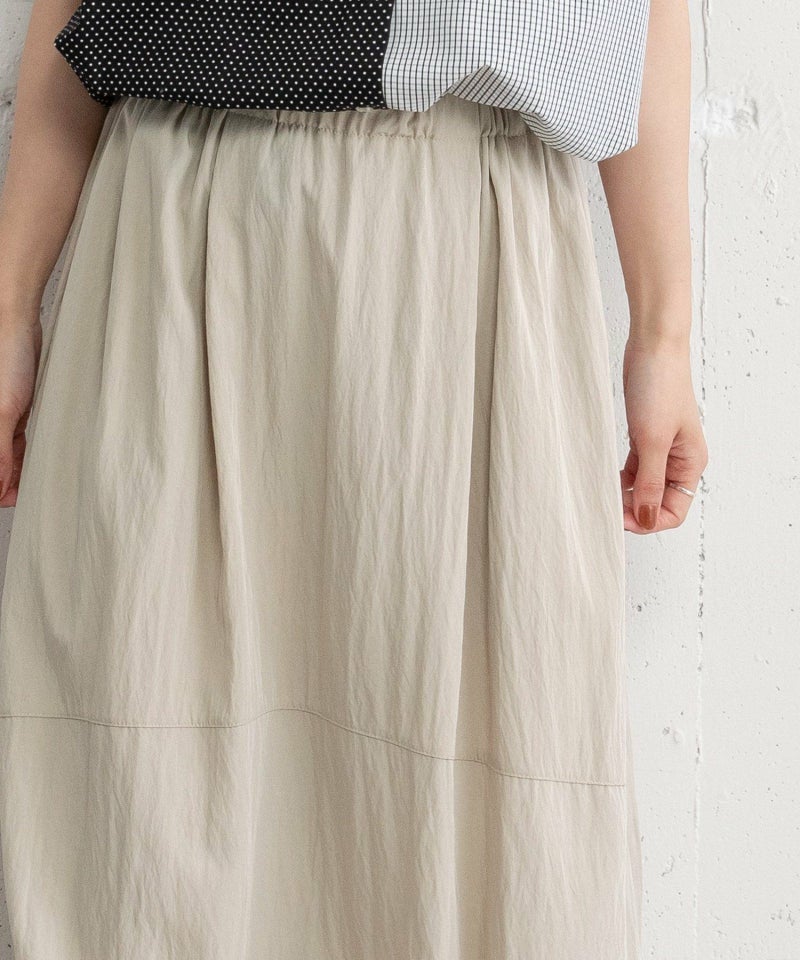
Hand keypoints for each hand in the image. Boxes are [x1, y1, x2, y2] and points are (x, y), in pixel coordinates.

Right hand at [0, 302, 42, 506]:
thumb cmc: (8, 361)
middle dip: (7, 480)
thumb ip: (1, 452)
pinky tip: (33, 464)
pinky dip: (24, 453)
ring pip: (7, 453)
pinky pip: (17, 439)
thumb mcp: (4, 412)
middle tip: (25, 495)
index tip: (9, 500)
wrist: (19, 324)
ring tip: (31, 484)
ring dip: (17, 469)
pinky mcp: (14, 408)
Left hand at [620, 336, 707, 533]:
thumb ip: (649, 483)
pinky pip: (632, 468)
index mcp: (691, 464)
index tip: (619, 518)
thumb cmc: (659, 386)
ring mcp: (661, 448)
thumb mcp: (652, 441)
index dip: (648, 520)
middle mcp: (679, 460)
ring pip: (642, 486)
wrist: (653, 346)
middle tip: (604, 507)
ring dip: (624, 494)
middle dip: (633, 509)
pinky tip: (603, 479)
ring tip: (600, 494)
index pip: (674, 511)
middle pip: (657, 502)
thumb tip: (647, 519)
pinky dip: (619, 477)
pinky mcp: (644, 436)